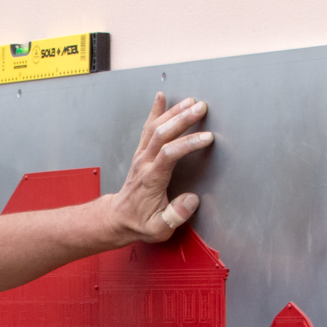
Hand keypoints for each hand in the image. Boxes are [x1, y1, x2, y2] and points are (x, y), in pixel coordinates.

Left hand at [101, 93, 214, 246]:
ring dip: (173, 112)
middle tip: (201, 108)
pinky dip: (155, 111)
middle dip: (182, 119)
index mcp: (151, 179)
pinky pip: (147, 128)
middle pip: (162, 134)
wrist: (119, 218)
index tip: (207, 138)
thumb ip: (176, 215)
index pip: (169, 155)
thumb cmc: (139, 222)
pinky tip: (161, 98)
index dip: (188, 144)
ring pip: (155, 128)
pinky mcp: (142, 152)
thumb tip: (192, 200)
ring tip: (191, 101)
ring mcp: (142, 156)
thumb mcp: (159, 228)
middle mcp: (144, 163)